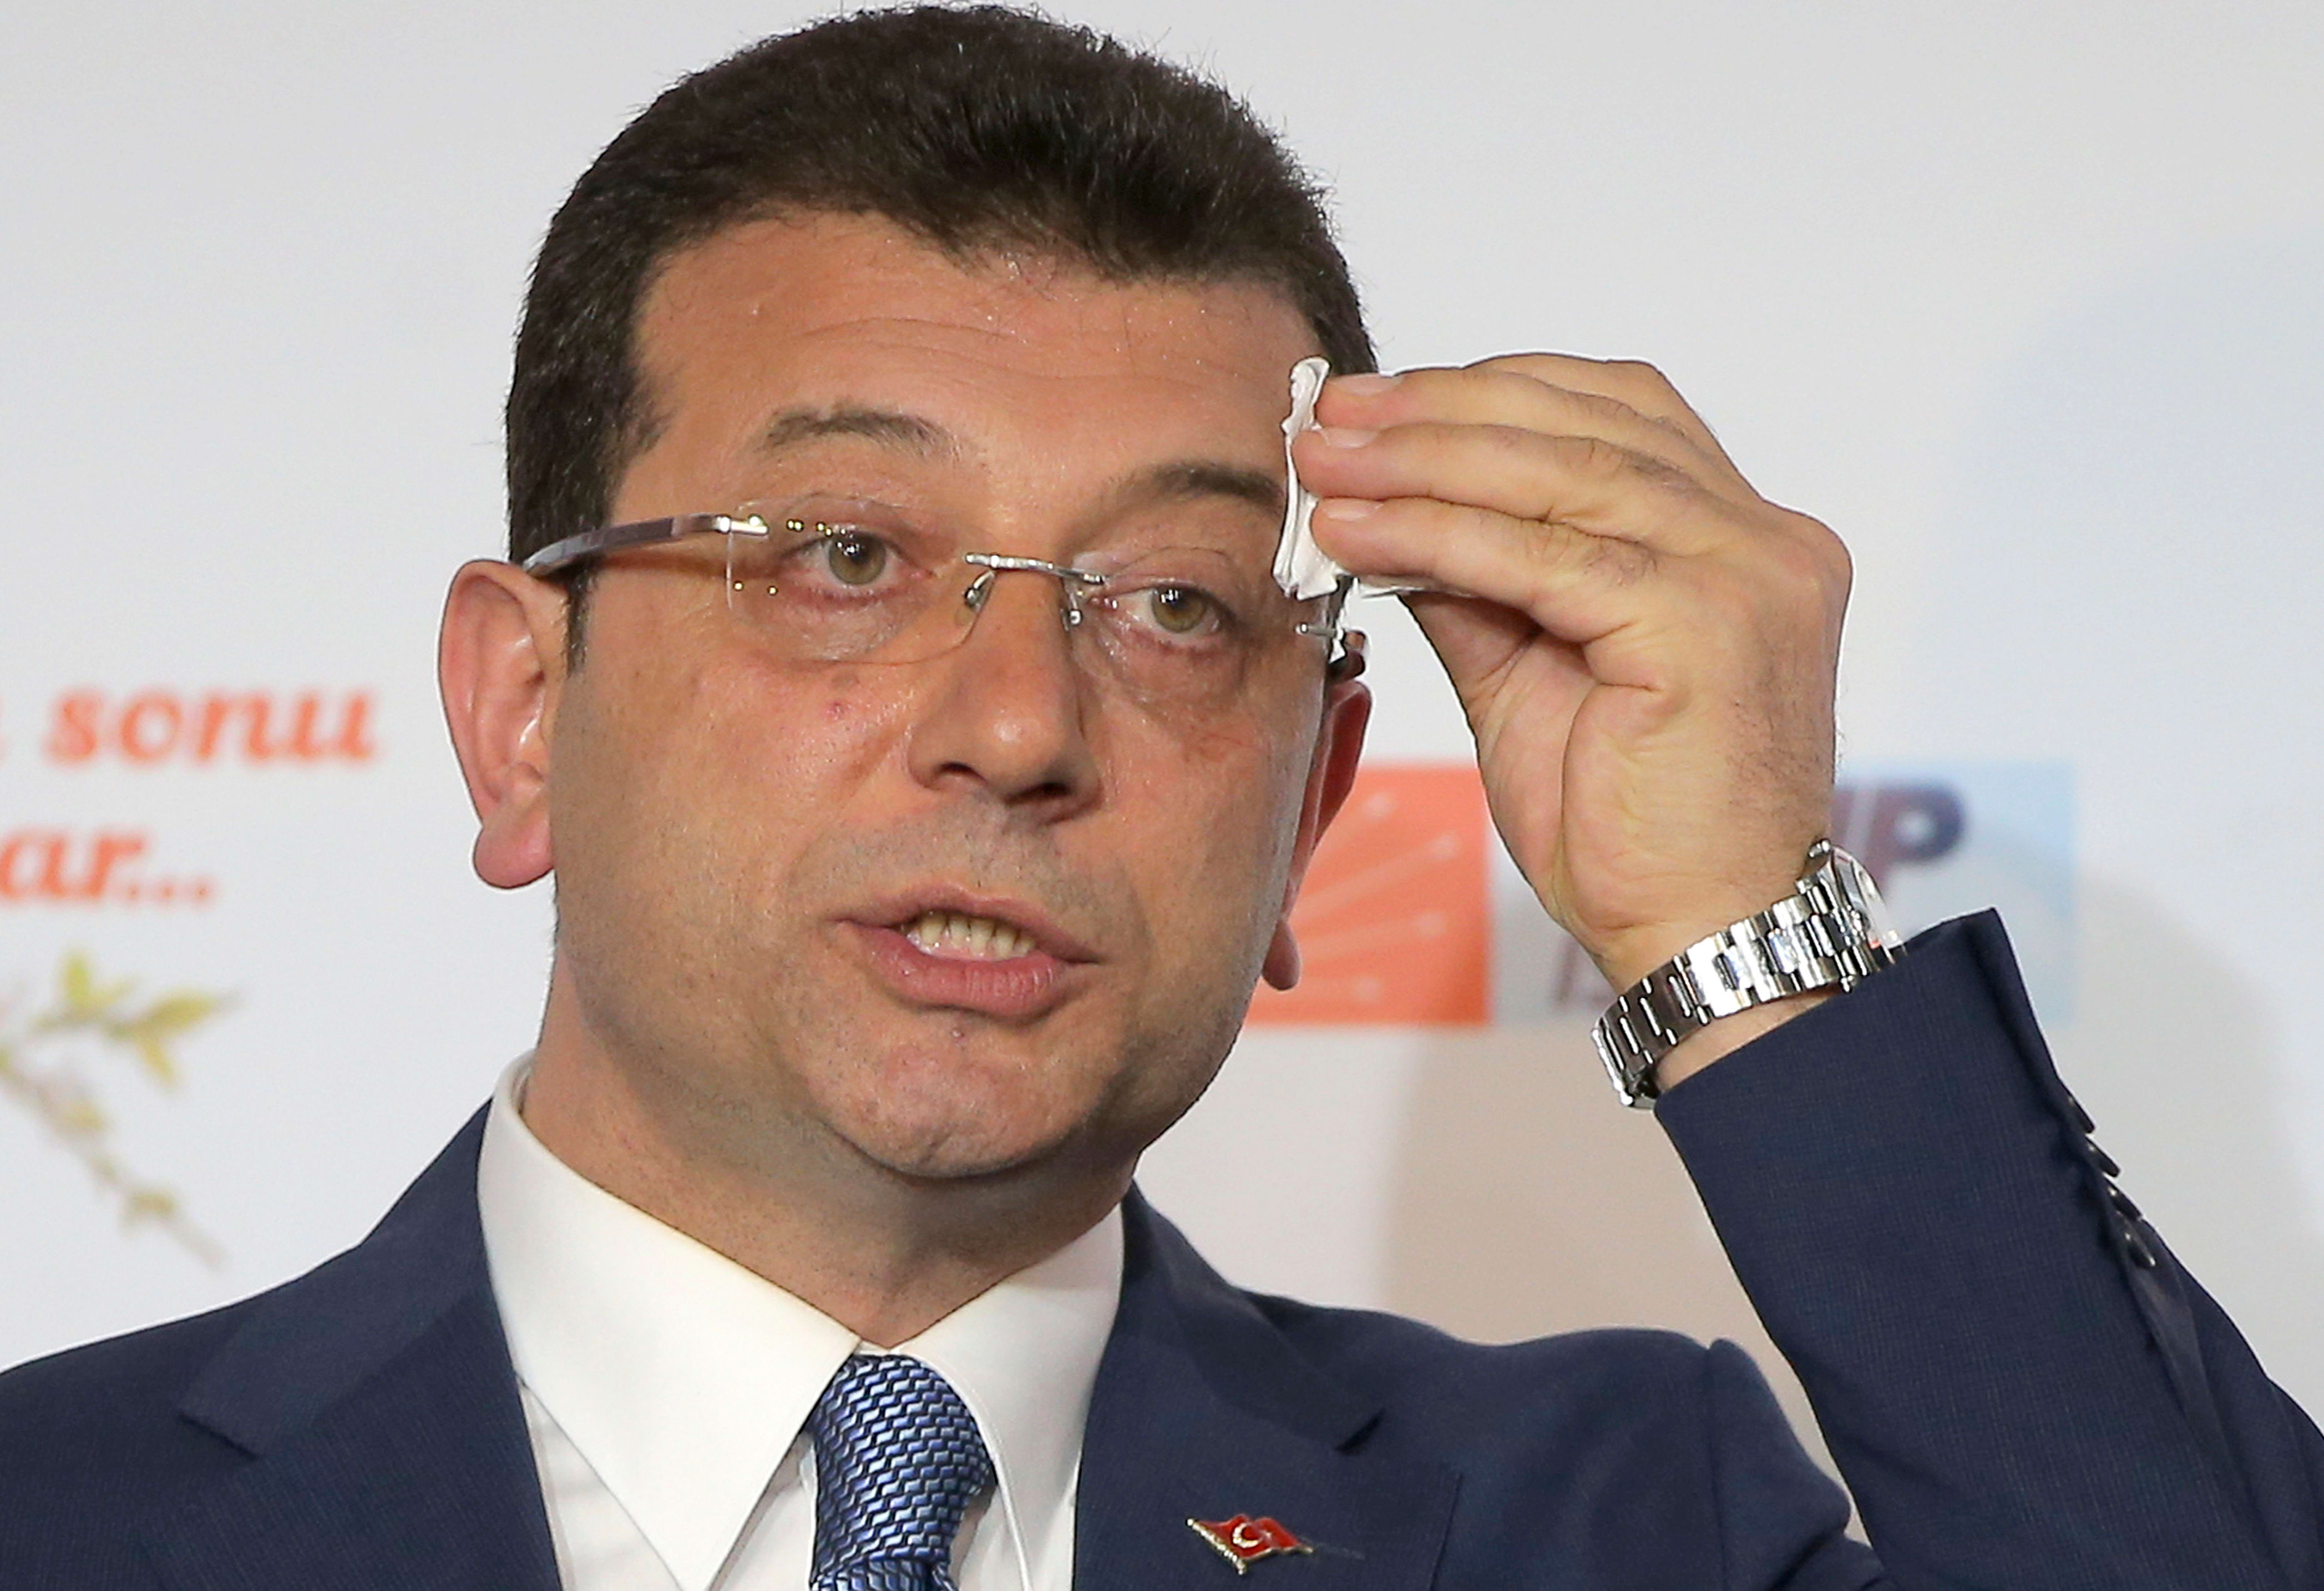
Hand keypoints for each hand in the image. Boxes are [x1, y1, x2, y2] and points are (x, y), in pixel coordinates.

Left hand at [1292, 355, 1849, 1005]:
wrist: (1699, 938)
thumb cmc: (1626, 827)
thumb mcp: (1531, 673)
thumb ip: (1478, 583)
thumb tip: (1384, 504)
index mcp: (1743, 538)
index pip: (1615, 413)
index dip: (1489, 390)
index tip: (1376, 400)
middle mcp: (1765, 540)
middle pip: (1584, 424)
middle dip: (1439, 411)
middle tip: (1332, 412)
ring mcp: (1748, 575)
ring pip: (1560, 476)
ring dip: (1422, 461)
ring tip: (1324, 463)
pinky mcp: (1706, 626)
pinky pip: (1545, 558)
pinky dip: (1437, 535)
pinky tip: (1357, 532)